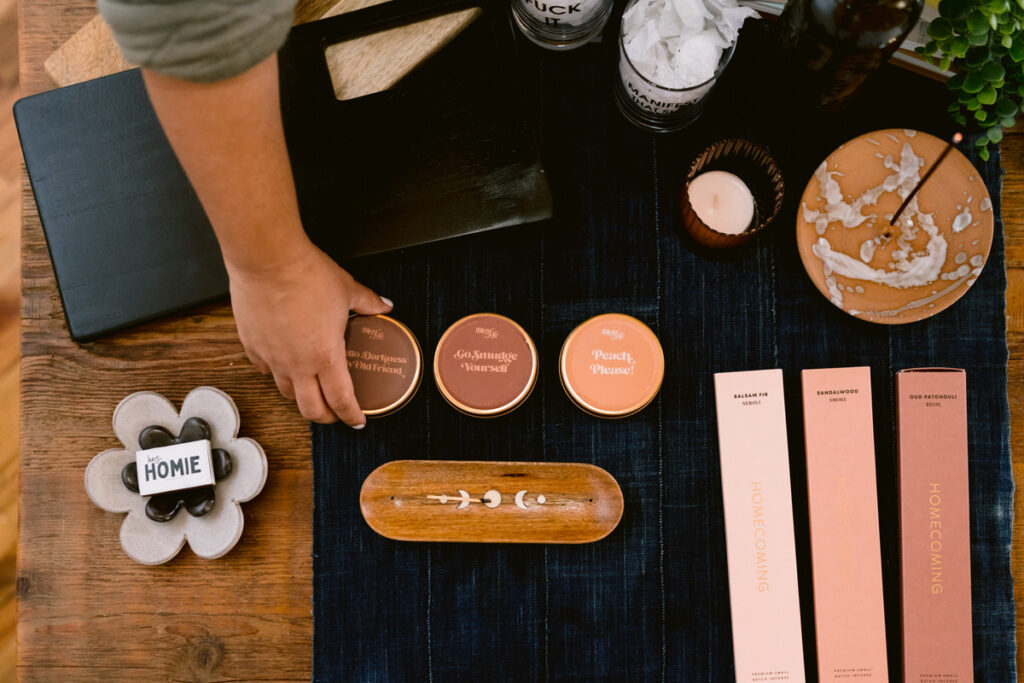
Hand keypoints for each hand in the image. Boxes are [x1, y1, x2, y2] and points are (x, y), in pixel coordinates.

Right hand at [227, 242, 392, 427]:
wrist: (267, 260)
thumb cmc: (306, 274)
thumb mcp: (347, 289)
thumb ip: (368, 303)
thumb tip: (384, 305)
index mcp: (326, 356)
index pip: (341, 400)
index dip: (351, 415)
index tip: (358, 420)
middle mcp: (297, 365)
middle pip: (311, 409)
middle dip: (326, 417)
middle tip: (334, 413)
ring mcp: (272, 358)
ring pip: (286, 393)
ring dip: (301, 397)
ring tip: (310, 390)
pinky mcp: (252, 346)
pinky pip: (265, 370)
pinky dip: (276, 373)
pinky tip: (283, 364)